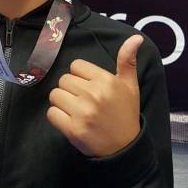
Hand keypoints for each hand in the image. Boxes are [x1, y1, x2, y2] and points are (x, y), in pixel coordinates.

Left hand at [47, 34, 142, 156]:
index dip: (81, 76)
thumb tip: (136, 38)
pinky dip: (57, 117)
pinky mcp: (72, 129)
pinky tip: (70, 121)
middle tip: (83, 101)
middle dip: (71, 89)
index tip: (90, 87)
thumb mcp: (130, 86)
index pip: (76, 66)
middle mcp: (94, 94)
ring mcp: (82, 112)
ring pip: (55, 95)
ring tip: (76, 110)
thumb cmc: (125, 114)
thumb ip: (128, 61)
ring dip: (62, 102)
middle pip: (64, 80)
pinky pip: (51, 113)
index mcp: (106, 81)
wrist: (124, 148)